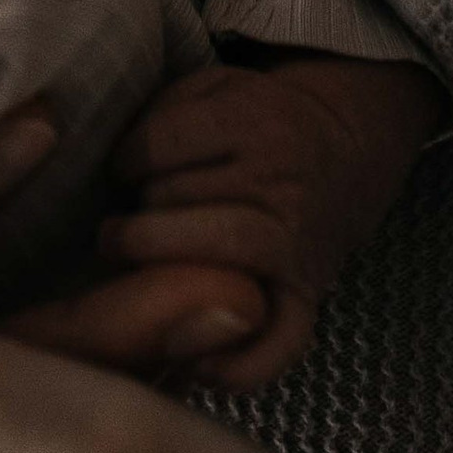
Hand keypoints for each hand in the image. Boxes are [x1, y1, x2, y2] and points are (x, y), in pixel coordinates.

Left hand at [99, 53, 451, 390]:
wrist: (343, 152)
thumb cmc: (256, 123)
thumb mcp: (216, 87)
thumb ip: (164, 111)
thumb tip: (109, 172)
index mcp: (254, 120)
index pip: (159, 145)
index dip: (123, 161)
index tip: (123, 171)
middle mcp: (280, 181)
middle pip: (175, 199)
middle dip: (137, 211)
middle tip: (124, 223)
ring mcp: (296, 243)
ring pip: (215, 253)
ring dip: (157, 260)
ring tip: (128, 261)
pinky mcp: (306, 296)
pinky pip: (278, 343)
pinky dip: (236, 365)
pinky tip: (190, 362)